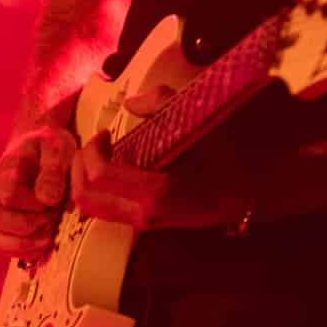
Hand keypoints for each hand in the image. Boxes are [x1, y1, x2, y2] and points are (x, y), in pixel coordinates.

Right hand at [0, 115, 76, 256]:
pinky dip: (21, 252)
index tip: (52, 201)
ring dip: (20, 244)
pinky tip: (43, 243)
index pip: (9, 194)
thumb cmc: (49, 148)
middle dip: (25, 226)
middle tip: (50, 219)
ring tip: (47, 237)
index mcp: (7, 170)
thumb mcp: (57, 150)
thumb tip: (47, 199)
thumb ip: (52, 171)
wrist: (40, 148)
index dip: (33, 204)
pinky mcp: (0, 225)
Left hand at [68, 83, 251, 231]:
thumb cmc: (226, 157)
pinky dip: (96, 190)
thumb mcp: (199, 120)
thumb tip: (131, 103)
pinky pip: (105, 211)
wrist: (247, 195)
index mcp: (156, 189)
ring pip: (90, 208)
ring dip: (84, 179)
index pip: (100, 175)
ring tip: (99, 156)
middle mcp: (144, 212)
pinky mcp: (144, 225)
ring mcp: (143, 222)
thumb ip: (161, 102)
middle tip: (93, 144)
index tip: (105, 133)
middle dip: (79, 166)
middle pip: (85, 197)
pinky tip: (112, 170)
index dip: (92, 150)